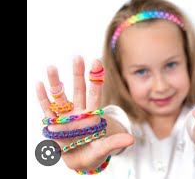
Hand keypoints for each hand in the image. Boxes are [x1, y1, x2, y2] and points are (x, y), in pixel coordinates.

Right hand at [36, 56, 133, 170]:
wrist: (79, 160)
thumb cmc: (93, 152)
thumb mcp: (103, 149)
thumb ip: (113, 143)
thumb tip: (131, 139)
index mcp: (92, 116)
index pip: (94, 94)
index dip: (96, 80)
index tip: (97, 62)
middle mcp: (78, 112)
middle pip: (78, 90)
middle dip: (78, 74)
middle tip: (77, 57)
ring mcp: (65, 117)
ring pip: (60, 96)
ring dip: (56, 83)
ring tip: (52, 67)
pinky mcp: (53, 124)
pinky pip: (47, 109)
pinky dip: (43, 98)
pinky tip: (40, 84)